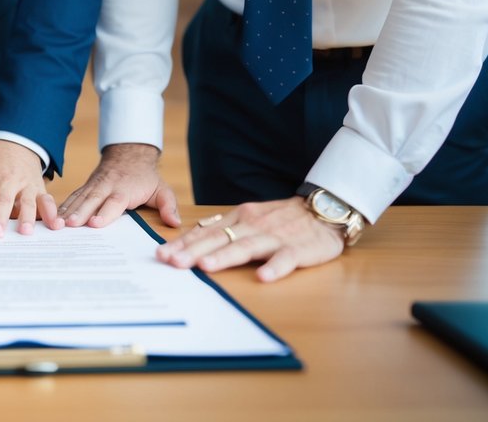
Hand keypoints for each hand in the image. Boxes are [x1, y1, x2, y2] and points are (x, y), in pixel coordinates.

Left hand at [0, 139, 63, 236]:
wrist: (15, 142)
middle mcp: (7, 180)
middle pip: (3, 200)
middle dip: (0, 217)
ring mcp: (25, 184)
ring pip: (27, 201)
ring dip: (27, 217)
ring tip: (24, 232)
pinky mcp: (39, 188)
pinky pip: (47, 200)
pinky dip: (52, 212)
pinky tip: (55, 225)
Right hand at [57, 143, 180, 228]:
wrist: (129, 154)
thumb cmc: (145, 177)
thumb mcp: (161, 189)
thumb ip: (168, 206)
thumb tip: (175, 223)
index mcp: (125, 190)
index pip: (114, 202)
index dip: (105, 213)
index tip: (95, 223)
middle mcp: (106, 187)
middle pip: (92, 200)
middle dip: (80, 213)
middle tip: (69, 225)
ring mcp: (94, 186)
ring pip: (79, 198)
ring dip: (67, 211)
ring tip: (57, 224)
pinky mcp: (86, 187)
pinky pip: (73, 197)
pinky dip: (63, 206)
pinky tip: (53, 217)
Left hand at [156, 197, 346, 281]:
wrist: (325, 210)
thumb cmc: (283, 218)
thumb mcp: (250, 217)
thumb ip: (225, 226)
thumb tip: (193, 235)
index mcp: (240, 218)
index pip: (206, 232)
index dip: (184, 243)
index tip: (162, 254)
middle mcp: (253, 225)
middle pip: (220, 239)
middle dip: (194, 251)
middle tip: (172, 262)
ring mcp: (275, 236)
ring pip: (247, 246)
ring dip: (225, 257)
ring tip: (205, 267)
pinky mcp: (298, 248)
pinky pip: (286, 258)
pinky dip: (275, 267)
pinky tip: (263, 277)